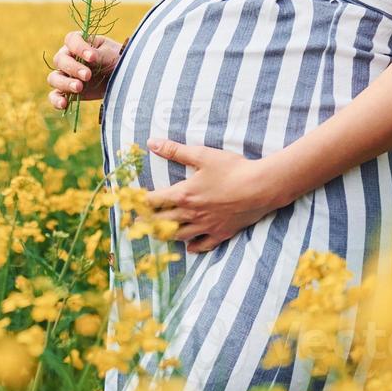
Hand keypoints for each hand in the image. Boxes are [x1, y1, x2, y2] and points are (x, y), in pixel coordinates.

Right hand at [46, 33, 122, 111]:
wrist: (124, 79)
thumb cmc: (118, 61)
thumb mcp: (111, 54)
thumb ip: (99, 55)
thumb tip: (90, 57)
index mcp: (80, 42)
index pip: (71, 40)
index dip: (78, 48)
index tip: (92, 57)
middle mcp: (69, 57)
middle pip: (59, 60)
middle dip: (72, 68)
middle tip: (88, 75)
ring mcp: (67, 75)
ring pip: (54, 78)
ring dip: (64, 83)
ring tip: (79, 88)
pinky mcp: (68, 92)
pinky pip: (55, 96)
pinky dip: (56, 99)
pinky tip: (64, 104)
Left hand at [143, 139, 291, 253]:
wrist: (261, 187)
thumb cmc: (232, 169)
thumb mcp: (202, 155)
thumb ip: (175, 150)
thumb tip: (152, 142)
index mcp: (184, 194)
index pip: (154, 201)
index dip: (140, 202)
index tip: (130, 203)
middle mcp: (191, 214)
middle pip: (162, 221)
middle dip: (147, 221)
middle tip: (135, 223)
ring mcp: (207, 226)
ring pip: (179, 235)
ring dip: (165, 235)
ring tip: (156, 234)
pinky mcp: (222, 233)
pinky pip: (203, 245)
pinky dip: (193, 247)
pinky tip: (188, 248)